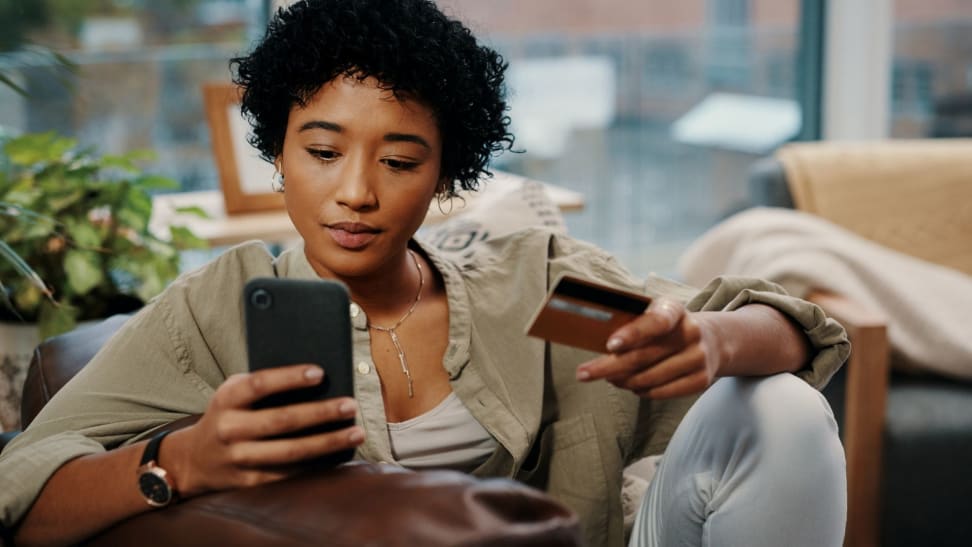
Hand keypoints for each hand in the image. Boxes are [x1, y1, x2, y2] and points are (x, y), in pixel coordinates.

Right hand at [165, 364, 364, 496]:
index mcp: (227, 400)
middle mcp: (230, 429)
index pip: (259, 385)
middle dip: (321, 413)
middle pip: (281, 421)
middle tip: (350, 405)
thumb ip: (264, 386)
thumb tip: (317, 379)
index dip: (289, 378)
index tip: (320, 373)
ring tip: (357, 433)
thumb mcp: (234, 394)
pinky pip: (289, 473)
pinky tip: (340, 454)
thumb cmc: (227, 415)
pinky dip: (317, 464)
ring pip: (290, 452)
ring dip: (328, 442)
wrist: (192, 460)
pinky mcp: (250, 482)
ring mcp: (239, 458)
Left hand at [575, 298, 722, 398]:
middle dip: (609, 367)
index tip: (610, 345)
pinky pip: (661, 392)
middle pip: (644, 356)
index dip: (633, 334)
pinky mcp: (701, 380)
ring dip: (623, 381)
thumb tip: (594, 339)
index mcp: (674, 310)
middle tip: (583, 374)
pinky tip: (631, 385)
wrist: (711, 340)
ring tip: (609, 378)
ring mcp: (699, 357)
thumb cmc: (666, 328)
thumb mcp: (653, 314)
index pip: (655, 321)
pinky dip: (641, 391)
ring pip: (650, 378)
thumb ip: (631, 323)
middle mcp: (691, 332)